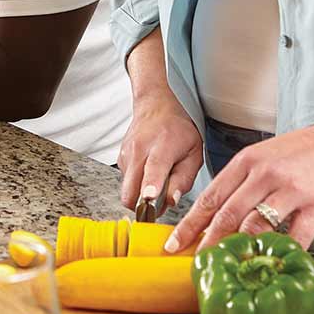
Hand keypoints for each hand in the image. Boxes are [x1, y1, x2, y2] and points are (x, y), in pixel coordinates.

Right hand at [118, 87, 202, 213]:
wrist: (155, 107)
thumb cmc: (178, 130)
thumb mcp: (194, 153)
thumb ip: (184, 179)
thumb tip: (172, 201)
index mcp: (163, 145)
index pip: (154, 168)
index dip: (151, 186)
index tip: (149, 198)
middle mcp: (140, 149)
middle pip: (132, 189)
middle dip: (142, 206)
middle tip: (159, 204)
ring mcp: (126, 154)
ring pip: (127, 190)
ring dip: (140, 196)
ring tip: (157, 181)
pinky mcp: (120, 160)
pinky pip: (126, 183)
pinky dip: (137, 185)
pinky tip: (148, 172)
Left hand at [164, 109, 313, 254]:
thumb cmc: (303, 152)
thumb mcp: (264, 156)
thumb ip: (241, 181)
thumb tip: (214, 214)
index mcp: (248, 161)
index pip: (211, 196)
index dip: (190, 223)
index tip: (174, 242)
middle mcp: (265, 174)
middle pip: (227, 214)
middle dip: (207, 242)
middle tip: (197, 262)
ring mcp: (291, 190)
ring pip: (256, 226)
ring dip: (241, 249)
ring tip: (231, 267)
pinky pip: (295, 238)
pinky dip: (283, 254)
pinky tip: (274, 263)